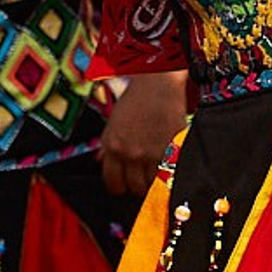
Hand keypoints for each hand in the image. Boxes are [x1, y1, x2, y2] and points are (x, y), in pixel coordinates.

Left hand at [98, 70, 186, 196]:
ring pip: (153, 184)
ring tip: (156, 170)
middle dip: (137, 186)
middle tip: (142, 178)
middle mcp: (129, 153)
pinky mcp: (170, 150)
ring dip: (154, 181)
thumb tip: (100, 161)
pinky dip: (169, 173)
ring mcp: (151, 153)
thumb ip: (107, 145)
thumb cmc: (136, 99)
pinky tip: (168, 165)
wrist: (159, 83)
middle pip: (133, 188)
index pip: (112, 183)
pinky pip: (169, 173)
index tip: (124, 185)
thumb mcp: (114, 121)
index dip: (119, 187)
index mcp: (112, 145)